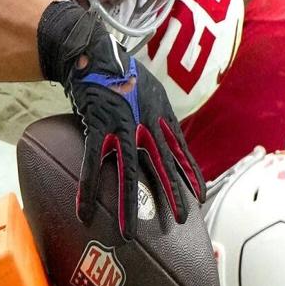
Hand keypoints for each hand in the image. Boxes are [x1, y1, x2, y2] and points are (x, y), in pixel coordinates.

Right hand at [37, 2, 205, 237]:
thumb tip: (164, 130)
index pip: (182, 153)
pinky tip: (84, 211)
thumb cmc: (123, 70)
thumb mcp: (154, 90)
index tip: (200, 197)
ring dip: (129, 206)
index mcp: (162, 118)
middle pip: (163, 168)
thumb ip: (160, 114)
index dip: (191, 176)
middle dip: (172, 196)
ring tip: (128, 233)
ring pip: (129, 174)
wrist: (94, 51)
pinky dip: (88, 189)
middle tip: (180, 221)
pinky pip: (92, 164)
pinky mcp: (97, 127)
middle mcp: (147, 126)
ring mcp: (123, 128)